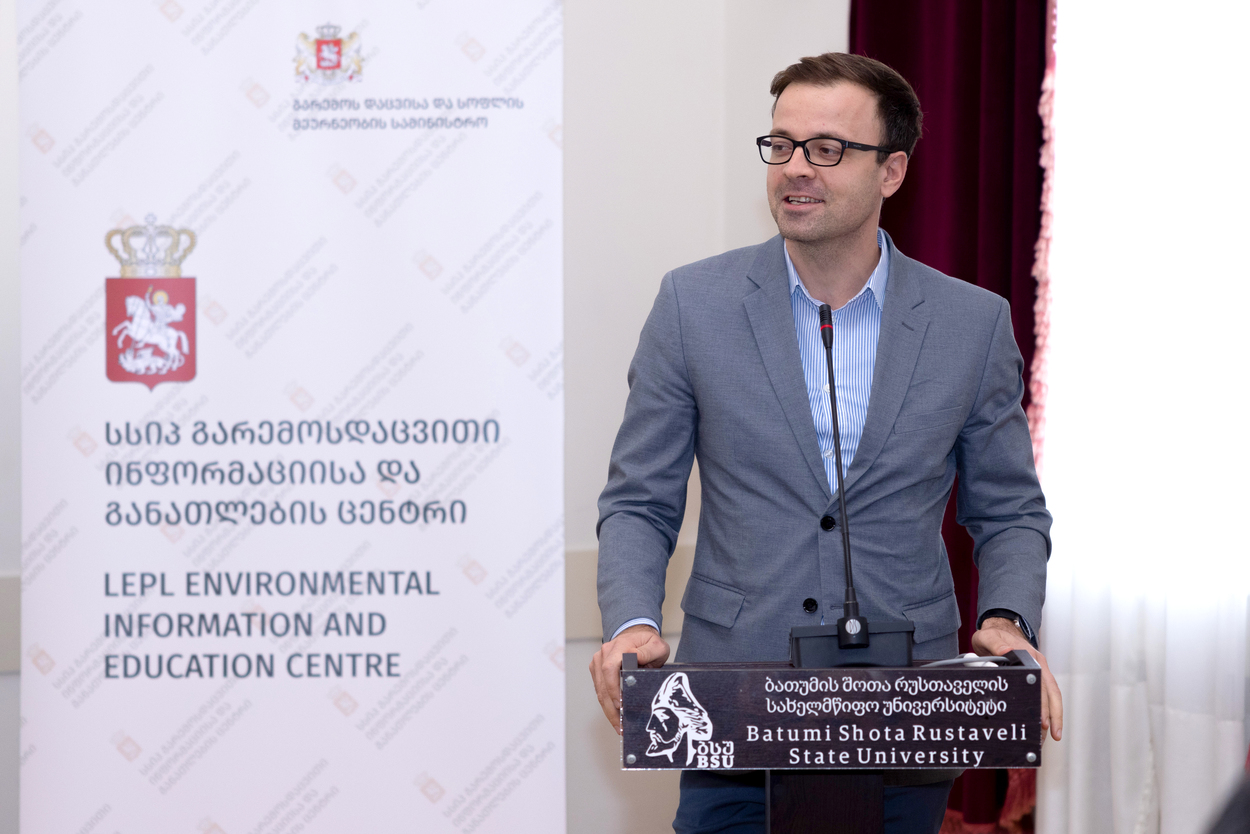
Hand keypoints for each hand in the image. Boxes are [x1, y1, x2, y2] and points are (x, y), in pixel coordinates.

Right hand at [589, 624, 670, 733]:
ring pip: (599, 690)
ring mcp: (599, 661)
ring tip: (618, 726)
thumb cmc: (648, 642)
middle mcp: (604, 653)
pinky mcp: (597, 669)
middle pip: (602, 684)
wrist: (637, 635)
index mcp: (619, 646)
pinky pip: (600, 689)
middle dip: (610, 707)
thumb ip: (648, 651)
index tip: (620, 704)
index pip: (609, 668)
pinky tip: (614, 716)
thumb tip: (635, 658)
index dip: (613, 688)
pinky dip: (606, 704)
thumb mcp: (656, 645)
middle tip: (620, 725)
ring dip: (607, 709)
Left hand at [971, 618, 1062, 741]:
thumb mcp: (990, 637)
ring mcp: (1039, 672)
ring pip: (1052, 697)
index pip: (1041, 684)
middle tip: (1053, 734)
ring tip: (1053, 736)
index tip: (1041, 720)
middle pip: (1051, 694)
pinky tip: (1044, 725)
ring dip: (1054, 716)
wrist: (999, 629)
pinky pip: (1045, 696)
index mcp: (1031, 658)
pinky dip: (1047, 711)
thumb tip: (1004, 651)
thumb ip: (995, 644)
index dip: (1043, 703)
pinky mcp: (1035, 678)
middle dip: (1054, 716)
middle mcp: (1039, 666)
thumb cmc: (994, 635)